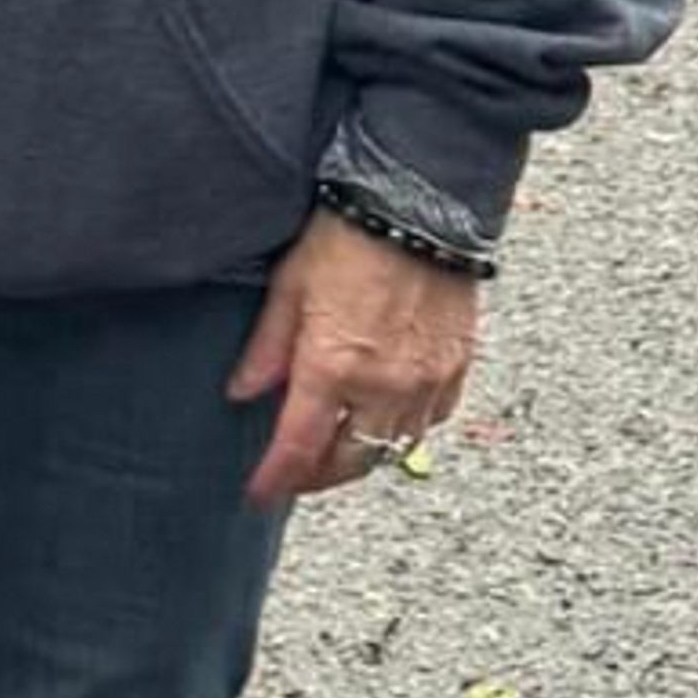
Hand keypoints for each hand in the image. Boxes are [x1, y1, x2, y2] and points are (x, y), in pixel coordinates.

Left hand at [228, 209, 482, 508]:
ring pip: (394, 448)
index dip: (277, 478)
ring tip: (334, 452)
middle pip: (351, 461)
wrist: (417, 205)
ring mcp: (425, 379)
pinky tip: (383, 420)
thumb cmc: (347, 237)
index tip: (260, 493)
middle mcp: (384, 384)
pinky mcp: (456, 366)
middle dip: (318, 477)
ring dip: (361, 458)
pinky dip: (404, 430)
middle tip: (294, 475)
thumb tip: (240, 393)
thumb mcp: (288, 287)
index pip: (300, 447)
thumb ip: (266, 350)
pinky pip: (430, 420)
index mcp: (333, 367)